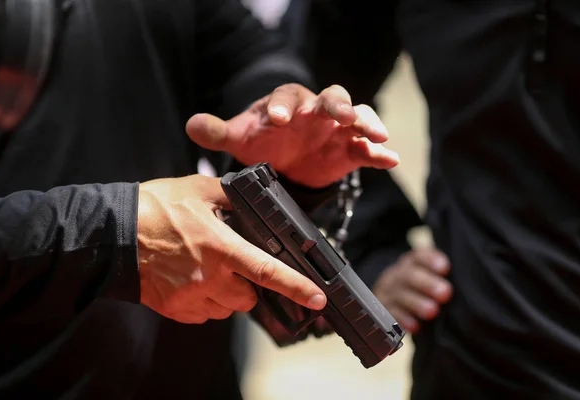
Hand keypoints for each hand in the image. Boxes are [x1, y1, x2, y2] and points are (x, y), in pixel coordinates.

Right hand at [136, 175, 326, 323]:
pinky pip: (204, 314)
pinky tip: (193, 279)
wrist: (112, 236)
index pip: (267, 271)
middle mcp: (209, 278)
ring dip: (227, 293)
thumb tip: (251, 196)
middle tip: (234, 263)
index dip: (296, 287)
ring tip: (209, 268)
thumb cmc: (153, 209)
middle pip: (248, 298)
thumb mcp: (197, 190)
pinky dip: (207, 301)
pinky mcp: (175, 309)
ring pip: (226, 308)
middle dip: (249, 285)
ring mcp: (191, 298)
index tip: (317, 298)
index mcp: (220, 248)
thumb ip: (230, 195)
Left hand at [185, 84, 399, 188]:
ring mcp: (336, 130)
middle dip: (337, 105)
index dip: (284, 105)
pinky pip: (367, 149)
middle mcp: (316, 112)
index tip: (278, 120)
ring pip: (357, 118)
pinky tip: (389, 159)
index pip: (288, 97)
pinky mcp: (349, 150)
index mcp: (288, 103)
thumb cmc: (263, 142)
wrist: (284, 163)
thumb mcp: (240, 138)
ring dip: (367, 123)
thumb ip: (218, 131)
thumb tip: (191, 125)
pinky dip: (379, 153)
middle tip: (339, 115)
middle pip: (332, 97)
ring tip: (376, 134)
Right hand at [372, 249, 452, 333]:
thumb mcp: (425, 275)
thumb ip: (441, 276)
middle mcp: (396, 276)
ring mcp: (386, 293)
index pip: (418, 257)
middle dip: (427, 283)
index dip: (430, 260)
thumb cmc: (418, 289)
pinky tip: (415, 326)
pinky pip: (390, 315)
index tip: (445, 267)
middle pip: (408, 275)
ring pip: (399, 295)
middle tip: (446, 292)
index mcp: (409, 263)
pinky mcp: (381, 312)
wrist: (386, 300)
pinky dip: (402, 320)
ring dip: (416, 303)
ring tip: (433, 310)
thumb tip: (468, 279)